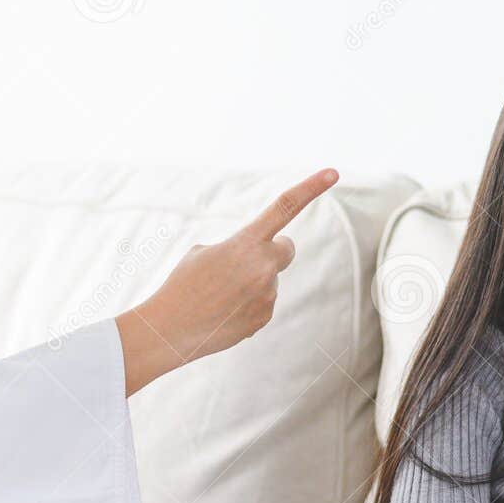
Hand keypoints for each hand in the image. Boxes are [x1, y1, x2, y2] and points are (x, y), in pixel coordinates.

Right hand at [115, 168, 338, 395]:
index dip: (310, 188)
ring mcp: (266, 294)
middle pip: (286, 249)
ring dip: (251, 284)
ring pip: (268, 280)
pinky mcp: (264, 317)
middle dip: (273, 251)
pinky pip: (262, 303)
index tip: (333, 173)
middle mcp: (263, 266)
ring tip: (220, 296)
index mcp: (246, 242)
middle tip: (246, 262)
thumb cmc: (182, 285)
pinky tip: (224, 312)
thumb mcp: (204, 253)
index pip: (284, 207)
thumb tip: (254, 264)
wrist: (170, 329)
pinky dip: (247, 305)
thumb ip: (237, 250)